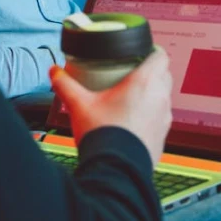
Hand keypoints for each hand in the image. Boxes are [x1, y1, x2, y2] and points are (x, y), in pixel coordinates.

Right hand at [49, 49, 172, 169]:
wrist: (116, 170)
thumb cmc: (104, 136)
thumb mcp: (79, 105)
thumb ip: (65, 85)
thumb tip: (55, 72)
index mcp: (144, 83)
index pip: (160, 55)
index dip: (152, 50)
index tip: (140, 50)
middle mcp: (159, 98)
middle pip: (164, 74)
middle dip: (151, 69)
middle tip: (131, 71)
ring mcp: (163, 118)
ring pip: (164, 96)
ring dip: (152, 92)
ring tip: (131, 95)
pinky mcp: (162, 135)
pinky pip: (160, 116)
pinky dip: (151, 112)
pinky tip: (132, 118)